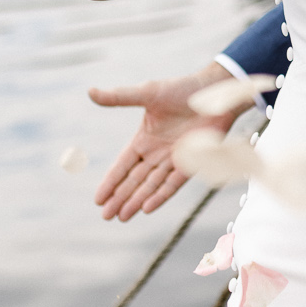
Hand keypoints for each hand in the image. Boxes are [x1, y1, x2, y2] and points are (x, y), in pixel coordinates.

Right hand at [88, 66, 254, 220]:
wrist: (215, 91)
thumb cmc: (182, 89)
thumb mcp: (147, 93)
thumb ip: (119, 97)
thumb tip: (90, 92)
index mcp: (145, 139)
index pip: (123, 165)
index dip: (111, 182)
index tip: (98, 199)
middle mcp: (157, 153)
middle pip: (135, 180)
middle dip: (120, 198)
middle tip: (106, 216)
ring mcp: (174, 159)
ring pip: (151, 186)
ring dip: (136, 201)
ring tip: (122, 217)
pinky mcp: (192, 163)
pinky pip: (173, 183)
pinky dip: (160, 195)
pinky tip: (147, 208)